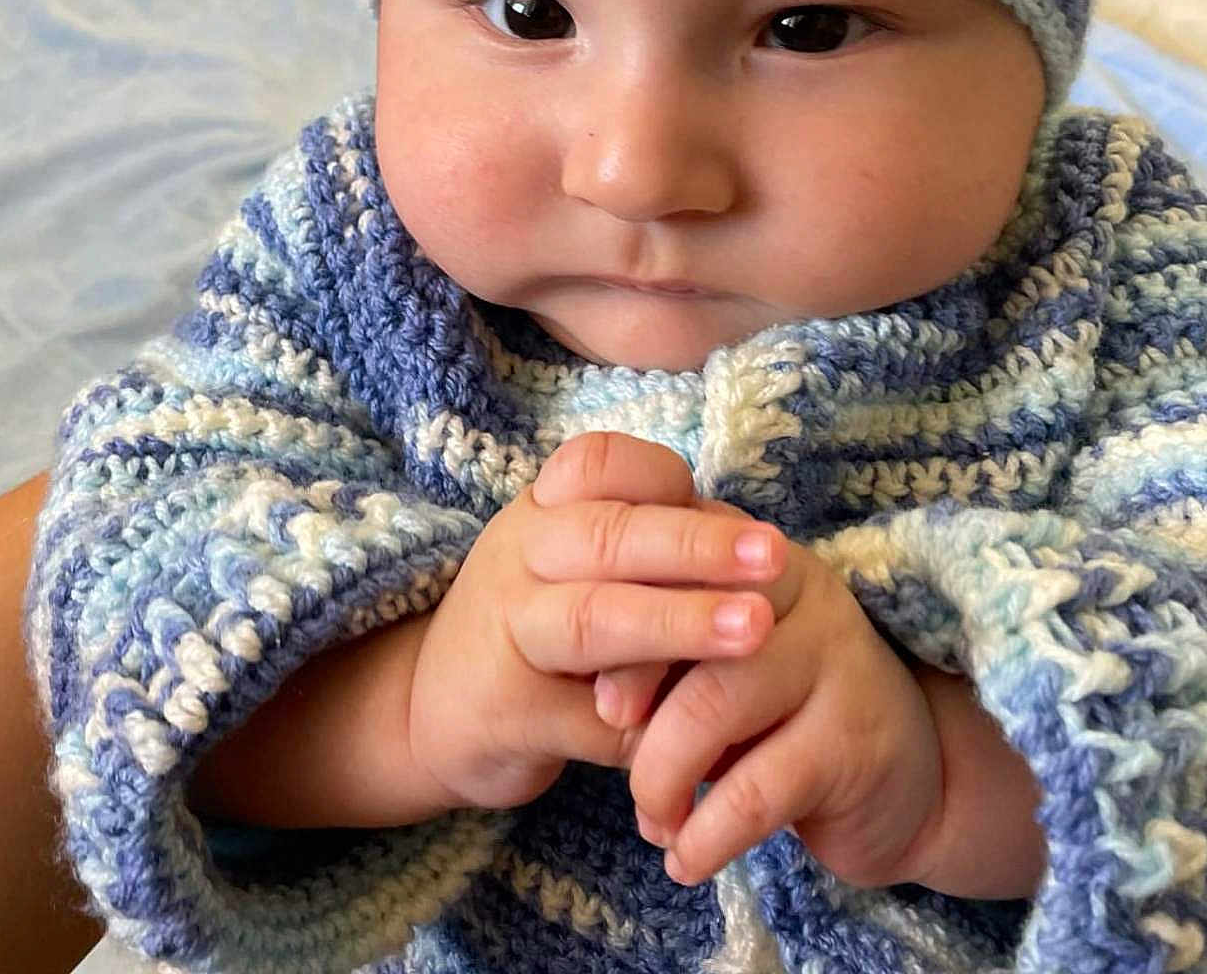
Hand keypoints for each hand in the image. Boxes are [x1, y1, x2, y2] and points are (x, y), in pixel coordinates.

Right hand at [404, 432, 787, 811]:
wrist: (430, 711)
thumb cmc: (535, 623)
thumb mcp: (576, 567)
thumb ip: (650, 554)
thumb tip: (756, 557)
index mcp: (543, 511)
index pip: (598, 465)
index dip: (664, 480)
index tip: (729, 507)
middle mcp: (518, 557)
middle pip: (608, 537)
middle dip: (697, 546)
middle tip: (776, 558)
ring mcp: (504, 633)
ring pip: (594, 619)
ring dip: (678, 623)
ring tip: (754, 630)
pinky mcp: (503, 713)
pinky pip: (588, 721)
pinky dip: (650, 732)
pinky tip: (704, 741)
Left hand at [625, 539, 945, 888]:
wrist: (911, 773)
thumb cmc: (786, 711)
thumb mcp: (721, 666)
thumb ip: (665, 655)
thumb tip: (589, 695)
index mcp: (754, 556)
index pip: (672, 560)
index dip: (620, 616)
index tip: (592, 682)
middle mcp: (799, 589)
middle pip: (692, 622)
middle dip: (634, 686)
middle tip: (606, 736)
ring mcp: (834, 660)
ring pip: (714, 703)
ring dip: (660, 774)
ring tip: (653, 818)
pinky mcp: (854, 740)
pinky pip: (755, 789)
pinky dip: (705, 835)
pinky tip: (686, 859)